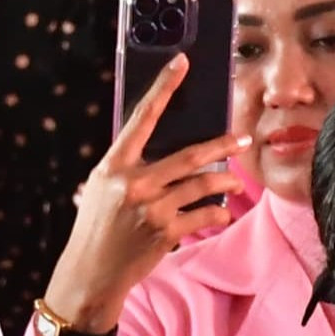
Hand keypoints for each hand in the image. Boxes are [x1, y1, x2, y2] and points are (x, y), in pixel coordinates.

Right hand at [36, 56, 243, 335]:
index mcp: (114, 165)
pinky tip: (221, 212)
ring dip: (226, 181)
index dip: (164, 87)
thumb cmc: (96, 227)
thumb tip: (159, 144)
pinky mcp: (166, 232)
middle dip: (224, 145)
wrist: (90, 273)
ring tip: (236, 181)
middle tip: (244, 138)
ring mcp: (152, 208)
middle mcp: (134, 183)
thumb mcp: (100, 188)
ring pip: (204, 185)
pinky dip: (217, 213)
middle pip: (191, 155)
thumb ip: (128, 166)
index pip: (143, 117)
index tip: (182, 63)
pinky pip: (204, 215)